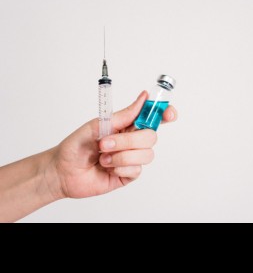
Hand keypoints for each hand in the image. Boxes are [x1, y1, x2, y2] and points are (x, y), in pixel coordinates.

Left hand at [48, 91, 176, 198]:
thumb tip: (144, 97)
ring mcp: (132, 158)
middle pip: (152, 137)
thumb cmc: (76, 145)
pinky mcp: (128, 175)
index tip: (169, 113)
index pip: (153, 118)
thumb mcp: (98, 125)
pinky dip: (120, 168)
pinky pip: (136, 170)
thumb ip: (124, 115)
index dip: (165, 113)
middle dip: (129, 140)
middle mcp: (132, 141)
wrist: (63, 171)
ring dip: (121, 156)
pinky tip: (107, 168)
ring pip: (146, 155)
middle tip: (105, 143)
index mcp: (127, 125)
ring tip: (103, 157)